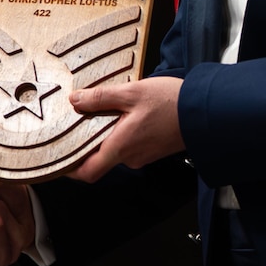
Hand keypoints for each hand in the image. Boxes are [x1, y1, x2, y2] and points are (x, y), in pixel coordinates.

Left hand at [68, 75, 183, 181]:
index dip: (69, 169)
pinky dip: (122, 132)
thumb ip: (100, 98)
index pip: (87, 172)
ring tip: (106, 109)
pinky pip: (129, 144)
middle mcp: (130, 157)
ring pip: (115, 148)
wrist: (206, 111)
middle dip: (88, 140)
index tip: (58, 158)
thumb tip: (76, 100)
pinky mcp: (152, 149)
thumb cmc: (172, 104)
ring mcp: (143, 155)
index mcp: (121, 147)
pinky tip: (126, 112)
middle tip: (79, 120)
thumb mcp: (131, 93)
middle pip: (99, 157)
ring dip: (107, 133)